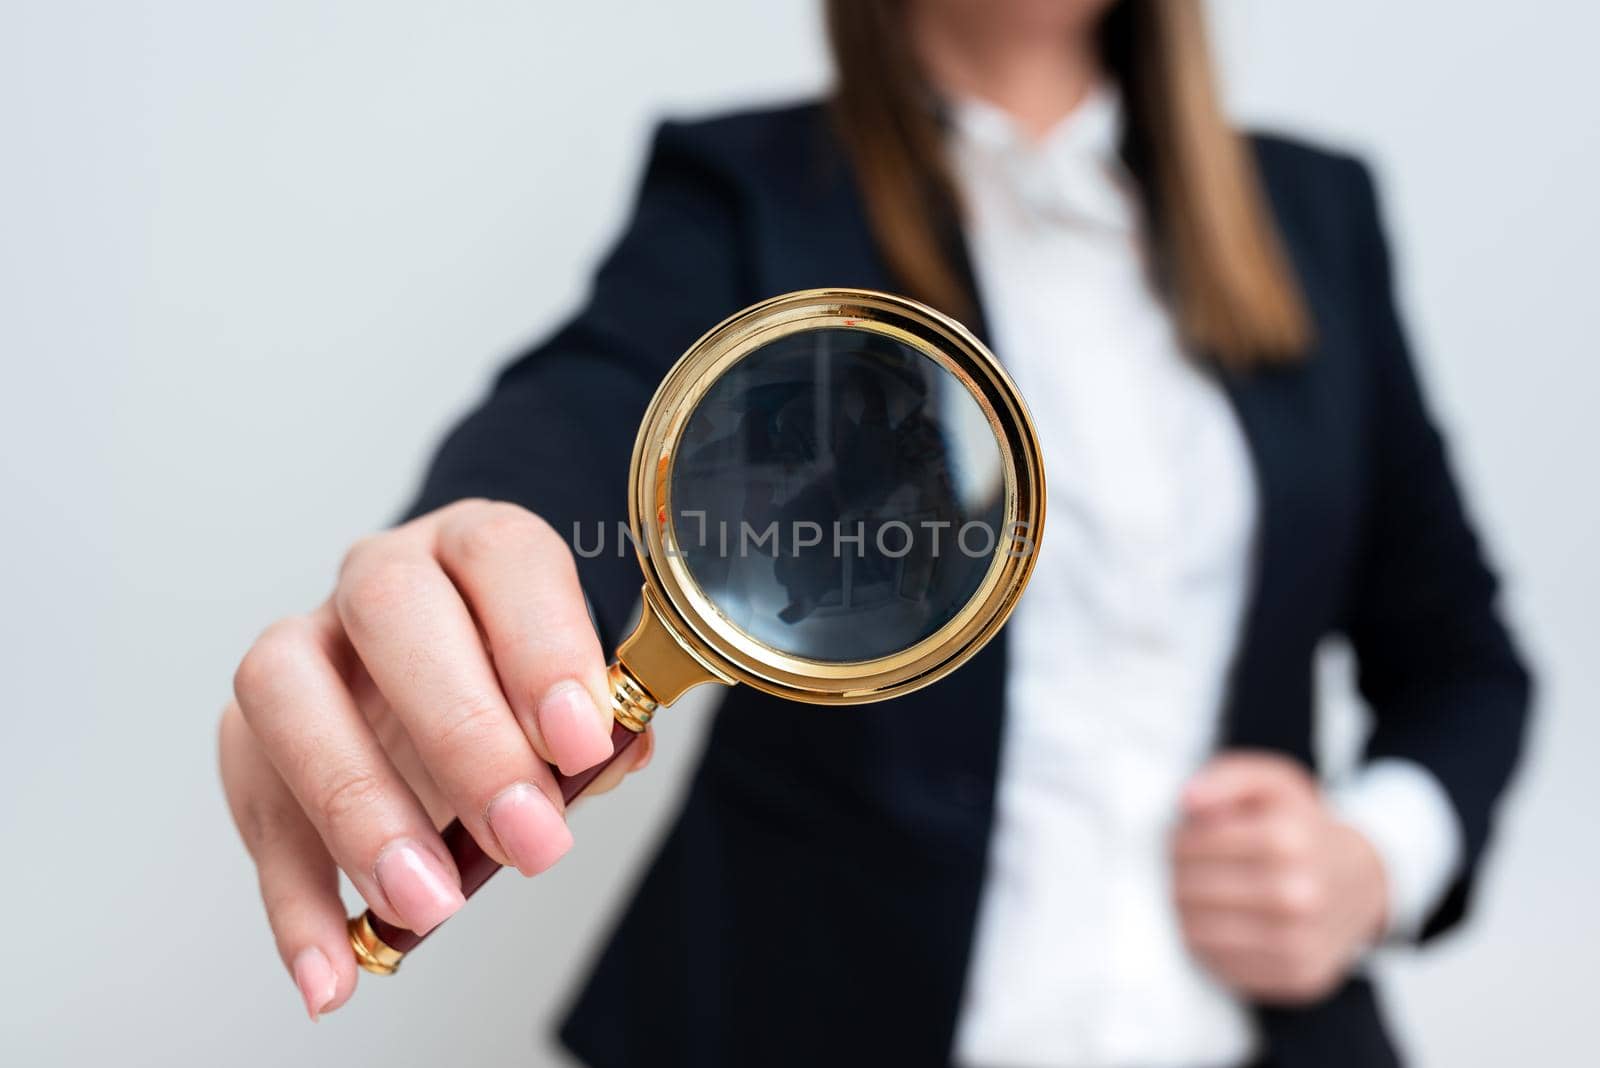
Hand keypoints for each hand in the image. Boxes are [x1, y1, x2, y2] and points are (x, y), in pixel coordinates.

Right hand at [218, 500, 651, 1019]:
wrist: (448, 683)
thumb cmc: (520, 687)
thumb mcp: (577, 696)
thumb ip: (600, 723)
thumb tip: (610, 758)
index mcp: (476, 548)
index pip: (502, 558)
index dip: (543, 643)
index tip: (581, 741)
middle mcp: (380, 575)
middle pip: (393, 611)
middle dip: (463, 734)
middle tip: (528, 837)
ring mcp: (303, 643)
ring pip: (288, 691)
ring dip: (360, 808)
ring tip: (427, 905)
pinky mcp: (249, 728)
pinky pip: (253, 802)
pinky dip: (293, 898)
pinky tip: (333, 971)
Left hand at [1172, 752, 1388, 1004]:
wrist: (1362, 880)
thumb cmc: (1302, 827)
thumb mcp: (1271, 783)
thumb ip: (1226, 778)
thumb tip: (1186, 799)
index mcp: (1288, 840)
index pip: (1190, 846)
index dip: (1177, 839)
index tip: (1186, 837)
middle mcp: (1299, 894)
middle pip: (1189, 890)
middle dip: (1178, 875)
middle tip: (1188, 868)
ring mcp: (1301, 941)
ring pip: (1197, 932)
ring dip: (1186, 912)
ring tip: (1200, 895)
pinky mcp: (1298, 976)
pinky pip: (1222, 967)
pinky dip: (1210, 946)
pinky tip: (1223, 924)